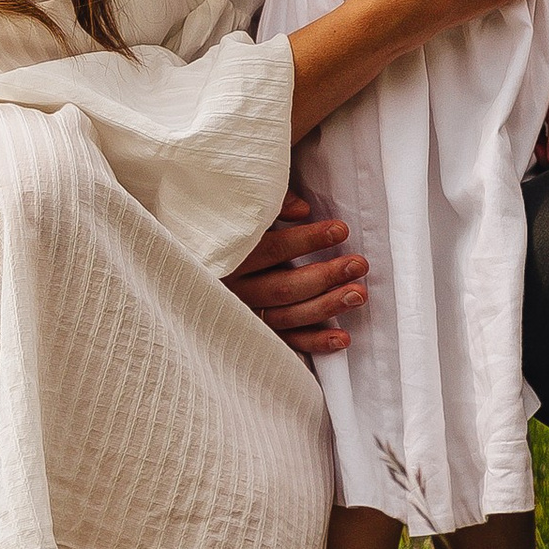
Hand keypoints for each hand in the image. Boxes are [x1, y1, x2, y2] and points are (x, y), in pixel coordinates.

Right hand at [222, 186, 367, 357]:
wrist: (189, 271)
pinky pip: (285, 344)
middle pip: (284, 287)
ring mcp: (242, 317)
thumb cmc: (225, 233)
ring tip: (357, 295)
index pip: (273, 250)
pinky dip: (314, 343)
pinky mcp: (253, 335)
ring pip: (287, 318)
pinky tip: (342, 337)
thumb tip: (302, 210)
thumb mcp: (237, 211)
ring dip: (326, 307)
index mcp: (228, 258)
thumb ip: (271, 205)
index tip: (341, 230)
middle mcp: (233, 291)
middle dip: (326, 276)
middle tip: (358, 264)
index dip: (308, 240)